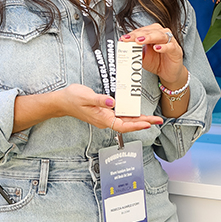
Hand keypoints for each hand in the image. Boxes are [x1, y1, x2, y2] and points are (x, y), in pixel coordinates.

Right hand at [13, 83, 162, 134]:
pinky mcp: (105, 113)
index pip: (122, 125)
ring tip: (153, 119)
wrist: (62, 101)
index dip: (136, 125)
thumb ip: (100, 99)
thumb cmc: (72, 98)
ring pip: (126, 120)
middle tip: (158, 121)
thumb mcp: (85, 96)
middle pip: (128, 124)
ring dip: (139, 119)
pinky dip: (131, 115)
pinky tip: (138, 114)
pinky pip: (120, 116)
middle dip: (143, 122)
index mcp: (102, 118)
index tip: (147, 124)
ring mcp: (105, 117)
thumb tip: (113, 102)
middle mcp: (105, 120)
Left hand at [121, 23, 186, 90]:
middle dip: (138, 34)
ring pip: (160, 35)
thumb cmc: (157, 63)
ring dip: (149, 37)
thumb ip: (135, 52)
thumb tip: (125, 48)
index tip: (123, 38)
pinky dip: (163, 47)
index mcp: (153, 34)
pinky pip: (170, 46)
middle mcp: (162, 35)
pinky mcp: (176, 50)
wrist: (169, 74)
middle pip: (150, 31)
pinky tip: (156, 48)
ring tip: (140, 41)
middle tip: (129, 39)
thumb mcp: (142, 58)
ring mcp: (170, 42)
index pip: (142, 31)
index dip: (132, 34)